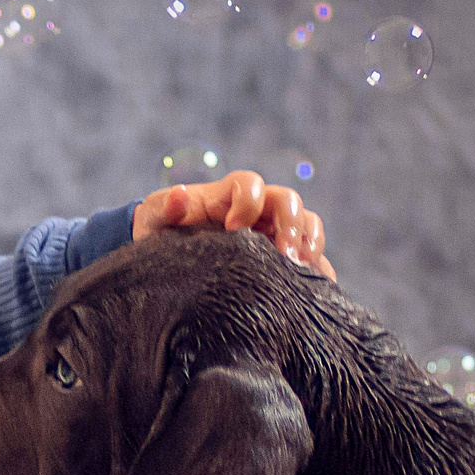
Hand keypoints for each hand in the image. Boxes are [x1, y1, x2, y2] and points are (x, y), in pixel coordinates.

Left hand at [132, 168, 335, 282]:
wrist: (172, 266)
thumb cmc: (163, 236)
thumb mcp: (154, 221)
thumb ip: (162, 208)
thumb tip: (180, 196)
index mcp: (229, 195)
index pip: (249, 184)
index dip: (247, 202)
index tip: (233, 229)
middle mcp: (259, 210)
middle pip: (288, 202)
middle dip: (289, 226)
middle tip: (284, 257)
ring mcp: (276, 233)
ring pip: (308, 224)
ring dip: (309, 244)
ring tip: (301, 271)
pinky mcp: (286, 260)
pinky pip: (313, 259)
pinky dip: (319, 271)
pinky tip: (317, 291)